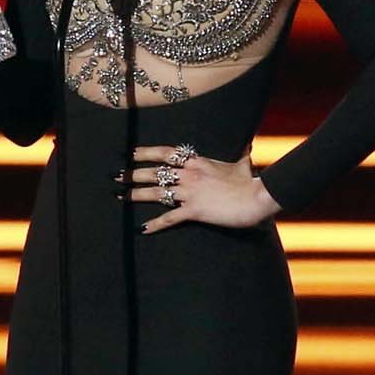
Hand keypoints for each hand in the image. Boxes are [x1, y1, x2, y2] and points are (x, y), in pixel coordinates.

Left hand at [120, 143, 282, 233]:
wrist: (257, 196)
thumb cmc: (251, 181)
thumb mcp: (243, 163)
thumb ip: (241, 154)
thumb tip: (248, 145)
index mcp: (198, 162)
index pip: (167, 153)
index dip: (147, 152)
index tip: (132, 152)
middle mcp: (190, 174)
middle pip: (155, 172)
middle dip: (133, 174)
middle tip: (116, 176)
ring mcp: (190, 192)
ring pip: (156, 193)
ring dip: (135, 195)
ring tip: (120, 196)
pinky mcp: (194, 211)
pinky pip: (170, 218)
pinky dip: (156, 224)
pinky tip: (143, 229)